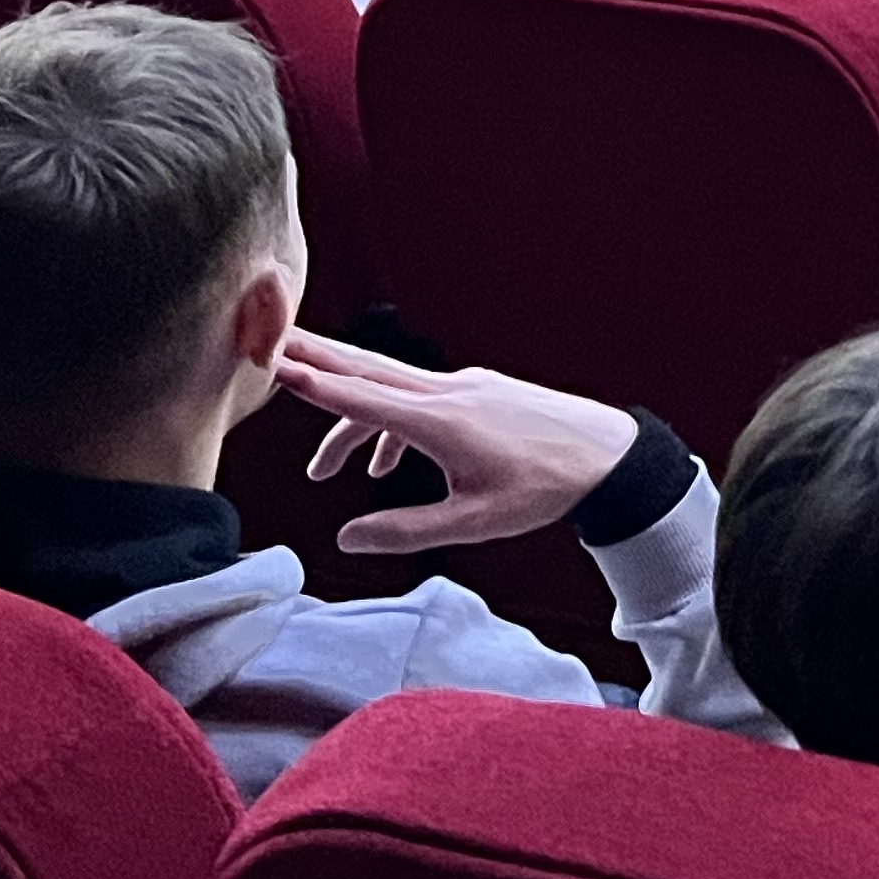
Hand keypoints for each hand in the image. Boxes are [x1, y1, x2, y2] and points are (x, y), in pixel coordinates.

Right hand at [276, 330, 639, 554]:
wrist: (608, 455)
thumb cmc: (544, 488)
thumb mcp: (473, 521)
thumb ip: (406, 531)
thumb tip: (347, 536)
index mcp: (440, 420)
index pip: (363, 399)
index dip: (315, 383)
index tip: (274, 364)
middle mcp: (448, 392)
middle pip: (369, 371)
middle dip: (318, 359)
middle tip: (269, 341)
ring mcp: (466, 387)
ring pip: (392, 392)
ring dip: (352, 422)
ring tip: (323, 473)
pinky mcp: (480, 392)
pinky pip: (420, 401)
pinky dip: (391, 427)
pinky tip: (383, 468)